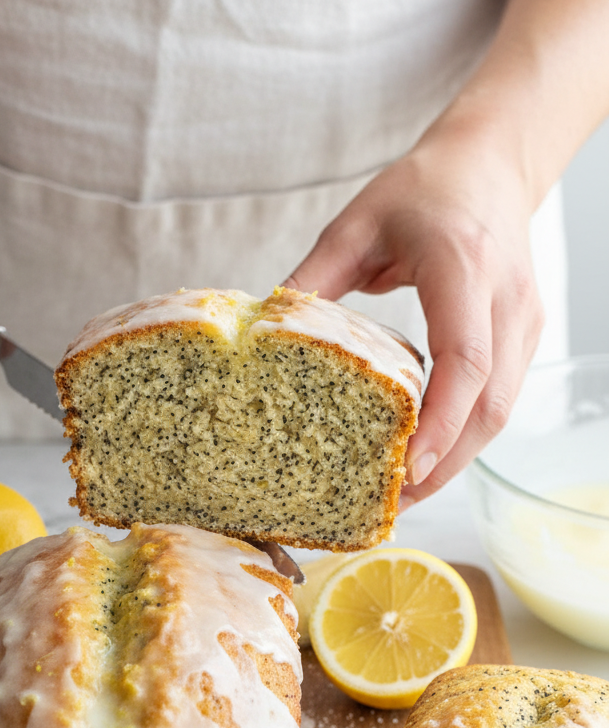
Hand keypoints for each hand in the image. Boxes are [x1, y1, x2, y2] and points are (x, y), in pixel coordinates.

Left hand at [284, 130, 543, 503]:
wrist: (492, 163)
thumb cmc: (425, 189)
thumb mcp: (355, 224)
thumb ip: (313, 280)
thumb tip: (265, 335)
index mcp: (463, 266)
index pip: (466, 359)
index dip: (441, 421)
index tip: (410, 466)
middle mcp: (506, 300)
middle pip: (490, 404)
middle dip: (446, 463)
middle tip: (394, 503)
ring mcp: (524, 322)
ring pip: (500, 412)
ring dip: (456, 460)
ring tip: (404, 496)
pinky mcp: (523, 338)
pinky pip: (498, 400)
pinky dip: (464, 437)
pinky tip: (427, 459)